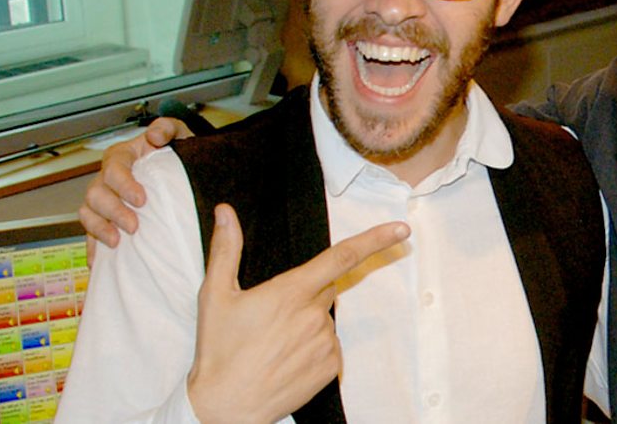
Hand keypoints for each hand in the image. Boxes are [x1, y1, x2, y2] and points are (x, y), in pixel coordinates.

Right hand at [79, 117, 191, 250]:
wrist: (184, 171)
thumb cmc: (178, 152)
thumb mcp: (179, 134)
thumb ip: (168, 128)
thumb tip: (155, 136)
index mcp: (123, 156)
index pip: (114, 168)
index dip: (124, 184)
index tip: (141, 199)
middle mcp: (108, 178)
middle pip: (96, 194)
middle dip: (113, 211)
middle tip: (134, 226)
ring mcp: (105, 199)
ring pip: (88, 213)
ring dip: (99, 229)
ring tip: (116, 243)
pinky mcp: (106, 219)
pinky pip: (90, 233)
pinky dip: (92, 247)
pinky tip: (98, 261)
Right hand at [187, 204, 410, 423]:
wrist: (225, 407)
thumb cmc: (219, 351)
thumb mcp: (214, 296)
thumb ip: (226, 250)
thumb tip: (225, 212)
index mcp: (291, 292)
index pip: (342, 256)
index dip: (376, 239)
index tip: (401, 228)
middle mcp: (314, 315)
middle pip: (325, 289)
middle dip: (305, 294)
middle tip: (272, 317)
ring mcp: (325, 343)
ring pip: (324, 320)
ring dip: (305, 324)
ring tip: (272, 344)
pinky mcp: (330, 367)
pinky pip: (328, 347)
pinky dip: (312, 349)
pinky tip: (286, 359)